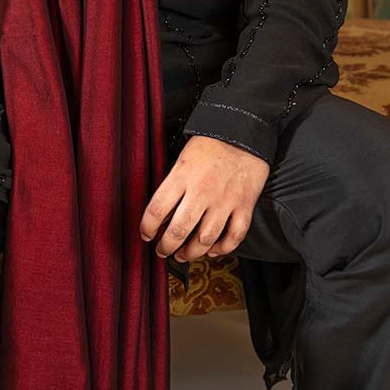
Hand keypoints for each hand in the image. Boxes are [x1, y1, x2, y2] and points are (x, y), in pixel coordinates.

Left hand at [139, 135, 270, 261]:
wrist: (242, 134)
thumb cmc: (209, 145)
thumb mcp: (182, 159)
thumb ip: (173, 184)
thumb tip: (161, 212)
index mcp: (182, 177)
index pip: (156, 210)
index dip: (147, 227)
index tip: (145, 234)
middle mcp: (202, 192)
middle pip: (179, 230)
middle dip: (167, 246)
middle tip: (162, 251)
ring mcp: (224, 201)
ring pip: (205, 239)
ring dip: (192, 252)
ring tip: (183, 255)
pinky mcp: (244, 206)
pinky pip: (234, 236)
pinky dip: (223, 249)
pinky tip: (213, 250)